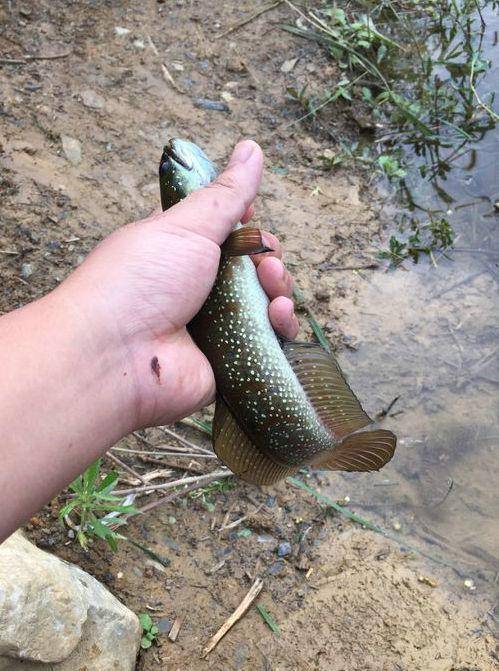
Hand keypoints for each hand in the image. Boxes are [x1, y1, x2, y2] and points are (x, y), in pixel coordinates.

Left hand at [64, 140, 297, 428]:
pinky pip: (271, 341)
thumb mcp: (185, 226)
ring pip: (267, 302)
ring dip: (279, 288)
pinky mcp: (232, 359)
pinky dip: (282, 326)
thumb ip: (226, 194)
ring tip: (272, 284)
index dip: (246, 223)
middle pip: (253, 267)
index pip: (225, 231)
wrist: (115, 356)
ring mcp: (216, 326)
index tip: (251, 217)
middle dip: (268, 257)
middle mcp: (199, 288)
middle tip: (264, 259)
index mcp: (182, 249)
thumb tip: (251, 147)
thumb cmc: (139, 282)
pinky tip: (278, 315)